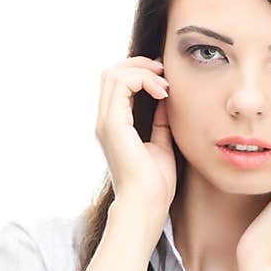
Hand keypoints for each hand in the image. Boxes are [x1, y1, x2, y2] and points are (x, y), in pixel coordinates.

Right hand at [95, 55, 177, 240]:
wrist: (147, 205)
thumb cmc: (155, 184)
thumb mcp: (161, 143)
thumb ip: (160, 121)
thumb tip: (165, 99)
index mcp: (114, 126)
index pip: (117, 83)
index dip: (140, 72)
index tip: (164, 79)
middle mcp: (105, 122)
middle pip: (111, 72)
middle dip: (139, 64)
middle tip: (164, 72)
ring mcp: (106, 123)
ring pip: (113, 74)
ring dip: (142, 71)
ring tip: (164, 84)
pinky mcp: (112, 125)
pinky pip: (121, 85)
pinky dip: (143, 81)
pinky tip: (162, 93)